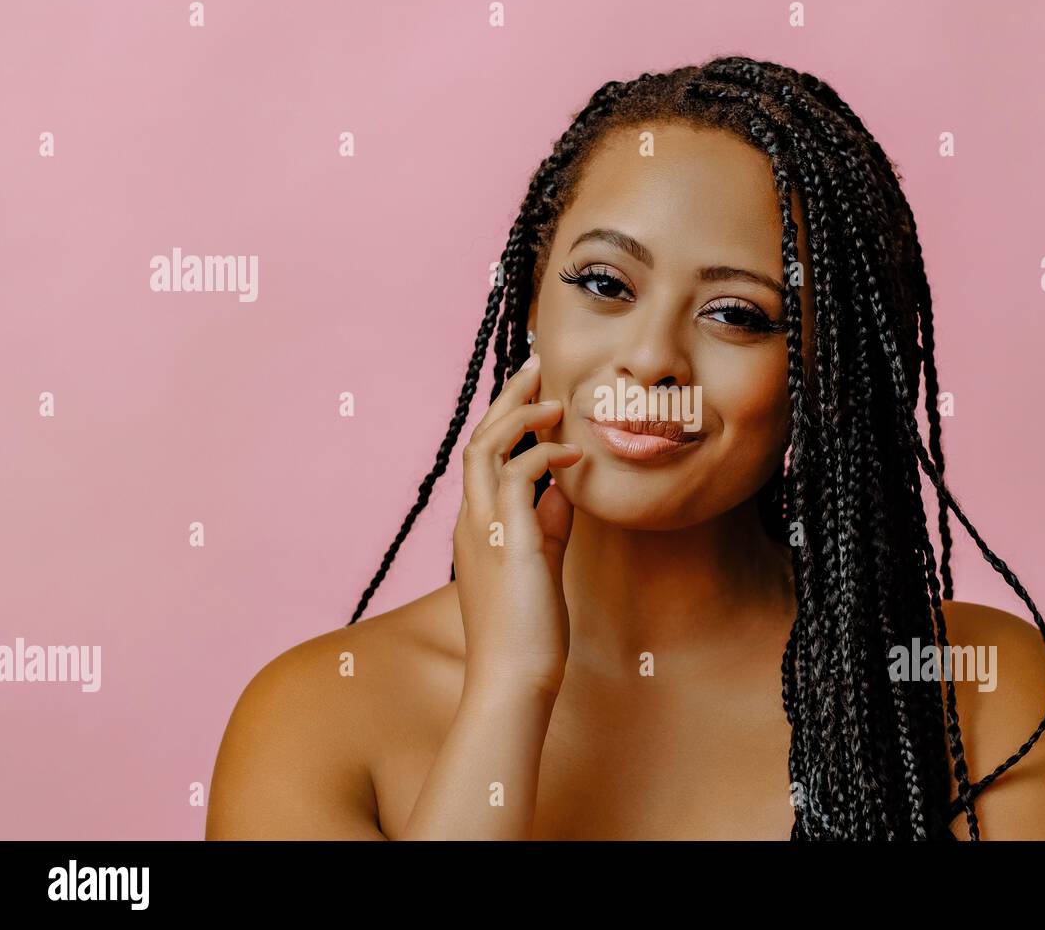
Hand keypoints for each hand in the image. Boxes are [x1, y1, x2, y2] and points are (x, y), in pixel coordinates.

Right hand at [452, 354, 582, 698]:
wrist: (514, 677)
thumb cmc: (528, 629)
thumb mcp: (541, 562)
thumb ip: (548, 523)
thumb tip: (561, 489)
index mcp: (476, 525)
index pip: (483, 457)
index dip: (505, 419)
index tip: (533, 392)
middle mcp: (471, 520)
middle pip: (478, 438)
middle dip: (507, 399)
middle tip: (536, 366)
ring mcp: (484, 528)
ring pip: (486, 447)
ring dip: (521, 417)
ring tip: (554, 401)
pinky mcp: (508, 539)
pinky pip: (517, 477)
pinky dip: (544, 457)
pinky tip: (572, 455)